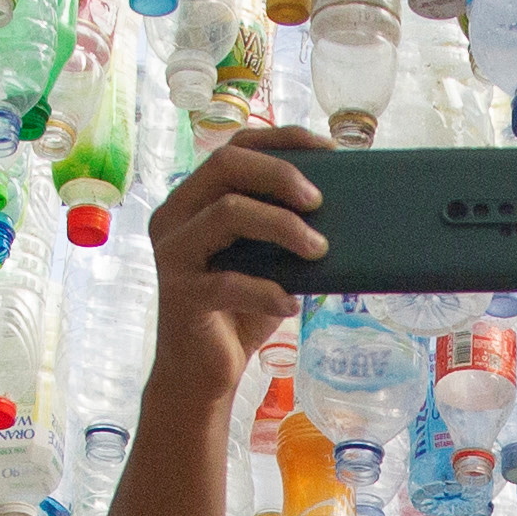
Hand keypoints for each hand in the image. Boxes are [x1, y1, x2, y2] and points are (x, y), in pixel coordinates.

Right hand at [143, 127, 326, 408]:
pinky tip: (291, 303)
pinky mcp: (180, 295)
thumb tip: (344, 205)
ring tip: (320, 251)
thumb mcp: (266, 260)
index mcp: (194, 199)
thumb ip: (283, 229)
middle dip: (281, 175)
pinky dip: (268, 291)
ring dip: (283, 227)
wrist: (201, 375)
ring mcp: (172, 254)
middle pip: (226, 165)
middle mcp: (174, 216)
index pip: (236, 146)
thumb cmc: (239, 311)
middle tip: (320, 202)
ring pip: (227, 212)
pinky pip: (229, 282)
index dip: (283, 140)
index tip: (330, 151)